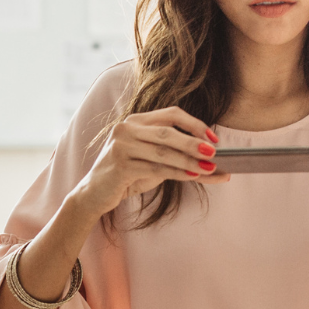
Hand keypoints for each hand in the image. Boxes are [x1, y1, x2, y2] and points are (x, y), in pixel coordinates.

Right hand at [68, 106, 229, 216]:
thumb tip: (212, 163)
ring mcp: (120, 146)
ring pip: (163, 151)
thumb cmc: (127, 175)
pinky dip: (177, 172)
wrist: (93, 194)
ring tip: (209, 168)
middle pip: (167, 131)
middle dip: (194, 143)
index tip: (213, 139)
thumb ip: (177, 158)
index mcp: (136, 120)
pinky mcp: (119, 165)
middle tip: (215, 153)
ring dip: (189, 160)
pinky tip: (192, 176)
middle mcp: (126, 128)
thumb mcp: (153, 162)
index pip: (171, 114)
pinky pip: (155, 168)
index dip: (195, 124)